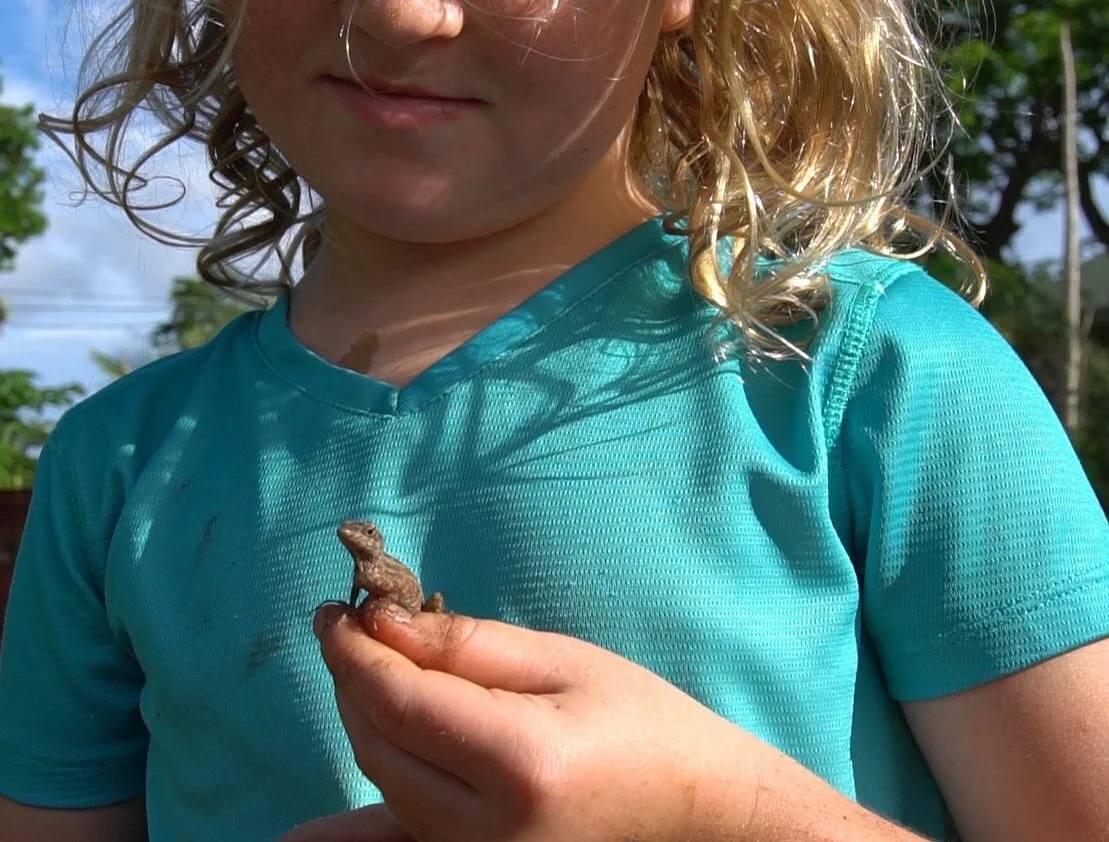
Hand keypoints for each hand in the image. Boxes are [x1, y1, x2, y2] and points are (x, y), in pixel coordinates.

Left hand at [300, 600, 765, 841]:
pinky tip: (297, 837)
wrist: (696, 810)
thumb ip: (468, 645)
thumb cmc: (642, 721)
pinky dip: (353, 823)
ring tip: (371, 671)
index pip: (400, 702)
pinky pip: (399, 840)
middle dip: (353, 683)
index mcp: (522, 763)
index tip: (333, 612)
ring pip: (383, 787)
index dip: (354, 653)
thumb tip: (381, 625)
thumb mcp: (564, 661)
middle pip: (378, 747)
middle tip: (351, 630)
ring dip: (365, 725)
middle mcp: (490, 830)